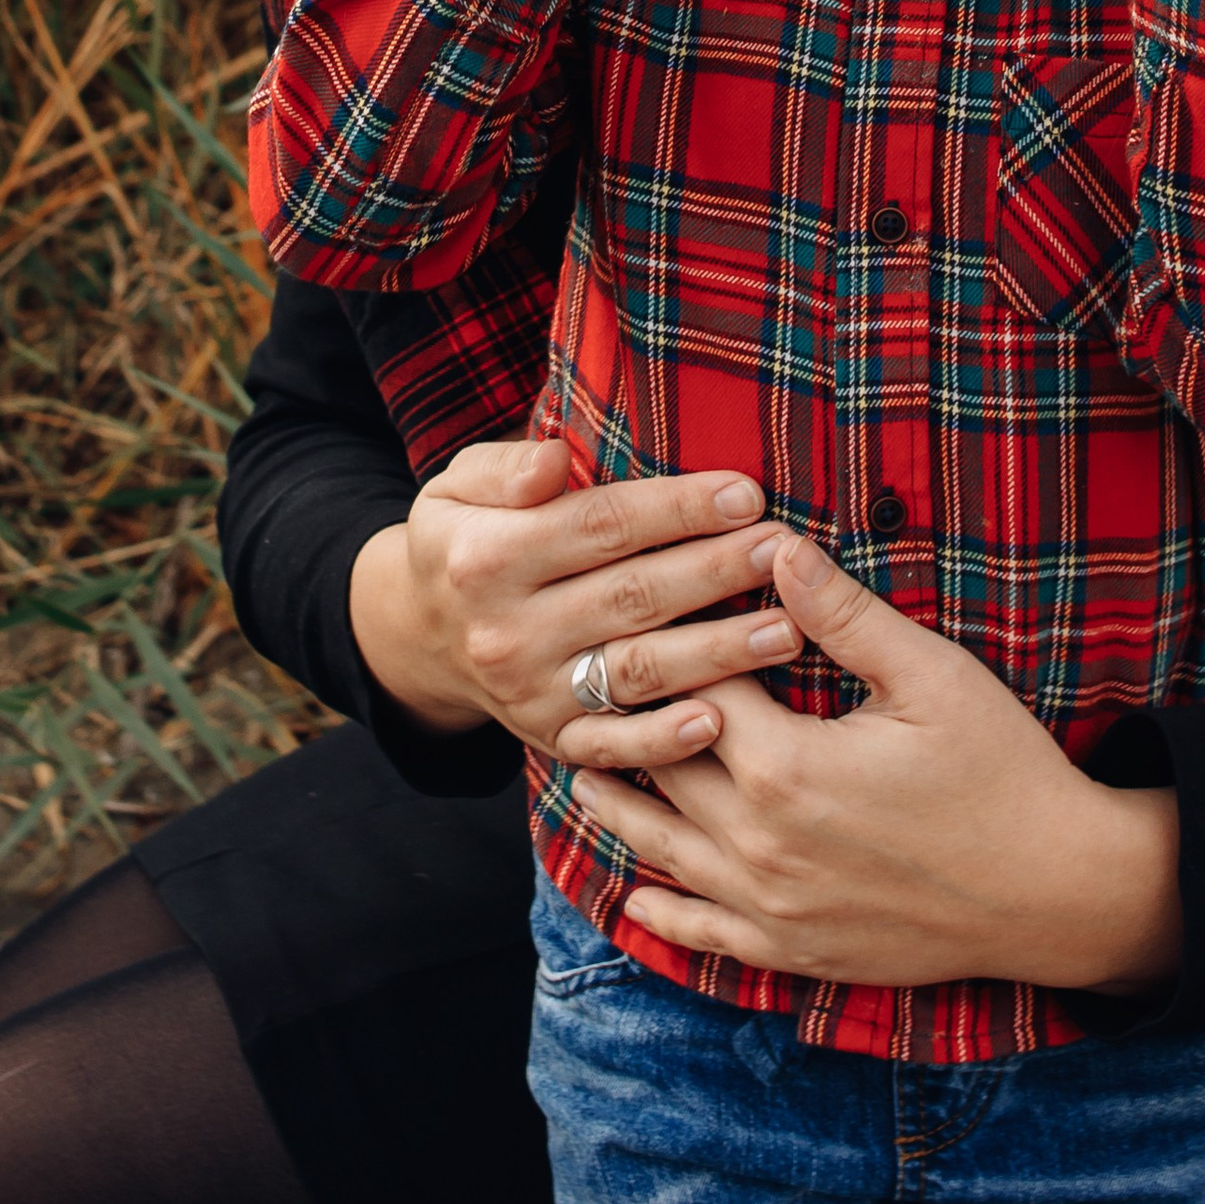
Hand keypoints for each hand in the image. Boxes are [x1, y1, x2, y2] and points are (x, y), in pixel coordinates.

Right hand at [346, 437, 805, 748]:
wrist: (419, 638)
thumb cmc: (463, 542)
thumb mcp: (454, 487)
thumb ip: (504, 468)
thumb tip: (554, 459)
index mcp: (485, 558)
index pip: (598, 526)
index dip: (676, 509)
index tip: (745, 493)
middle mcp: (506, 632)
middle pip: (630, 596)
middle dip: (714, 572)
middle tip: (783, 552)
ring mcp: (529, 694)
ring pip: (637, 671)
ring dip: (716, 654)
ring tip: (785, 631)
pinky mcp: (550, 740)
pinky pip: (613, 745)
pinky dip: (665, 740)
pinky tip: (721, 721)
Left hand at [557, 532, 1184, 996]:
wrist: (1059, 893)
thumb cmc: (1002, 771)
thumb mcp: (931, 676)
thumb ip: (842, 614)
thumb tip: (774, 545)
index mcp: (784, 766)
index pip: (686, 688)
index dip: (666, 641)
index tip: (645, 609)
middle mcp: (758, 843)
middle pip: (655, 768)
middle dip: (621, 718)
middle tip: (584, 679)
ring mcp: (771, 907)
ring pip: (659, 850)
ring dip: (616, 804)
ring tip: (577, 768)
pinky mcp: (795, 952)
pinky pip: (703, 935)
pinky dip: (660, 912)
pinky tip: (633, 894)